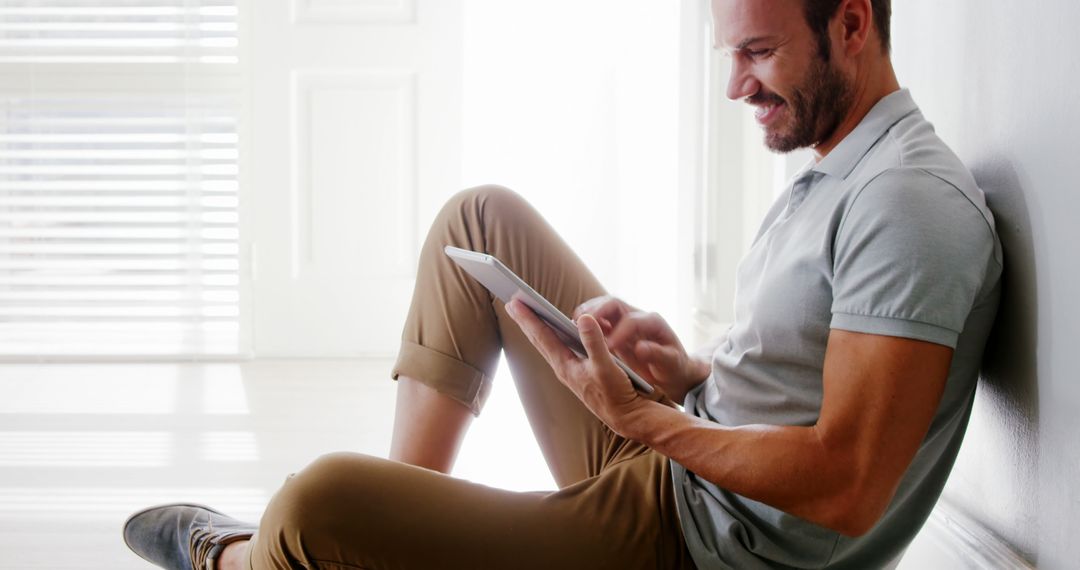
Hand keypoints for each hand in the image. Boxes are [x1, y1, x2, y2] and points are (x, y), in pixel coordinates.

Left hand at [506, 298, 644, 435]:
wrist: (625, 416)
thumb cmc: (616, 394)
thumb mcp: (607, 366)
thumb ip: (595, 342)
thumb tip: (584, 318)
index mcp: (565, 365)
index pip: (543, 336)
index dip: (528, 318)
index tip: (514, 302)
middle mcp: (563, 368)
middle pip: (539, 340)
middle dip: (525, 321)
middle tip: (511, 303)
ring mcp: (569, 371)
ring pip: (547, 345)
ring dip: (535, 328)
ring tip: (526, 314)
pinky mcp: (577, 373)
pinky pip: (558, 349)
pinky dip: (550, 336)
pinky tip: (552, 331)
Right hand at [574, 296, 708, 404]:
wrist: (675, 368)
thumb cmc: (674, 367)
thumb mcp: (671, 364)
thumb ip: (658, 355)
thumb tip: (640, 348)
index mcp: (653, 322)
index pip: (631, 321)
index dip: (618, 332)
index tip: (608, 347)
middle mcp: (638, 316)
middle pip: (614, 304)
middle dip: (596, 311)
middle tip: (581, 324)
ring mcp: (626, 320)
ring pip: (603, 307)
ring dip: (588, 314)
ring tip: (573, 324)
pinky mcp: (616, 328)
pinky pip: (598, 319)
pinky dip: (587, 322)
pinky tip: (576, 332)